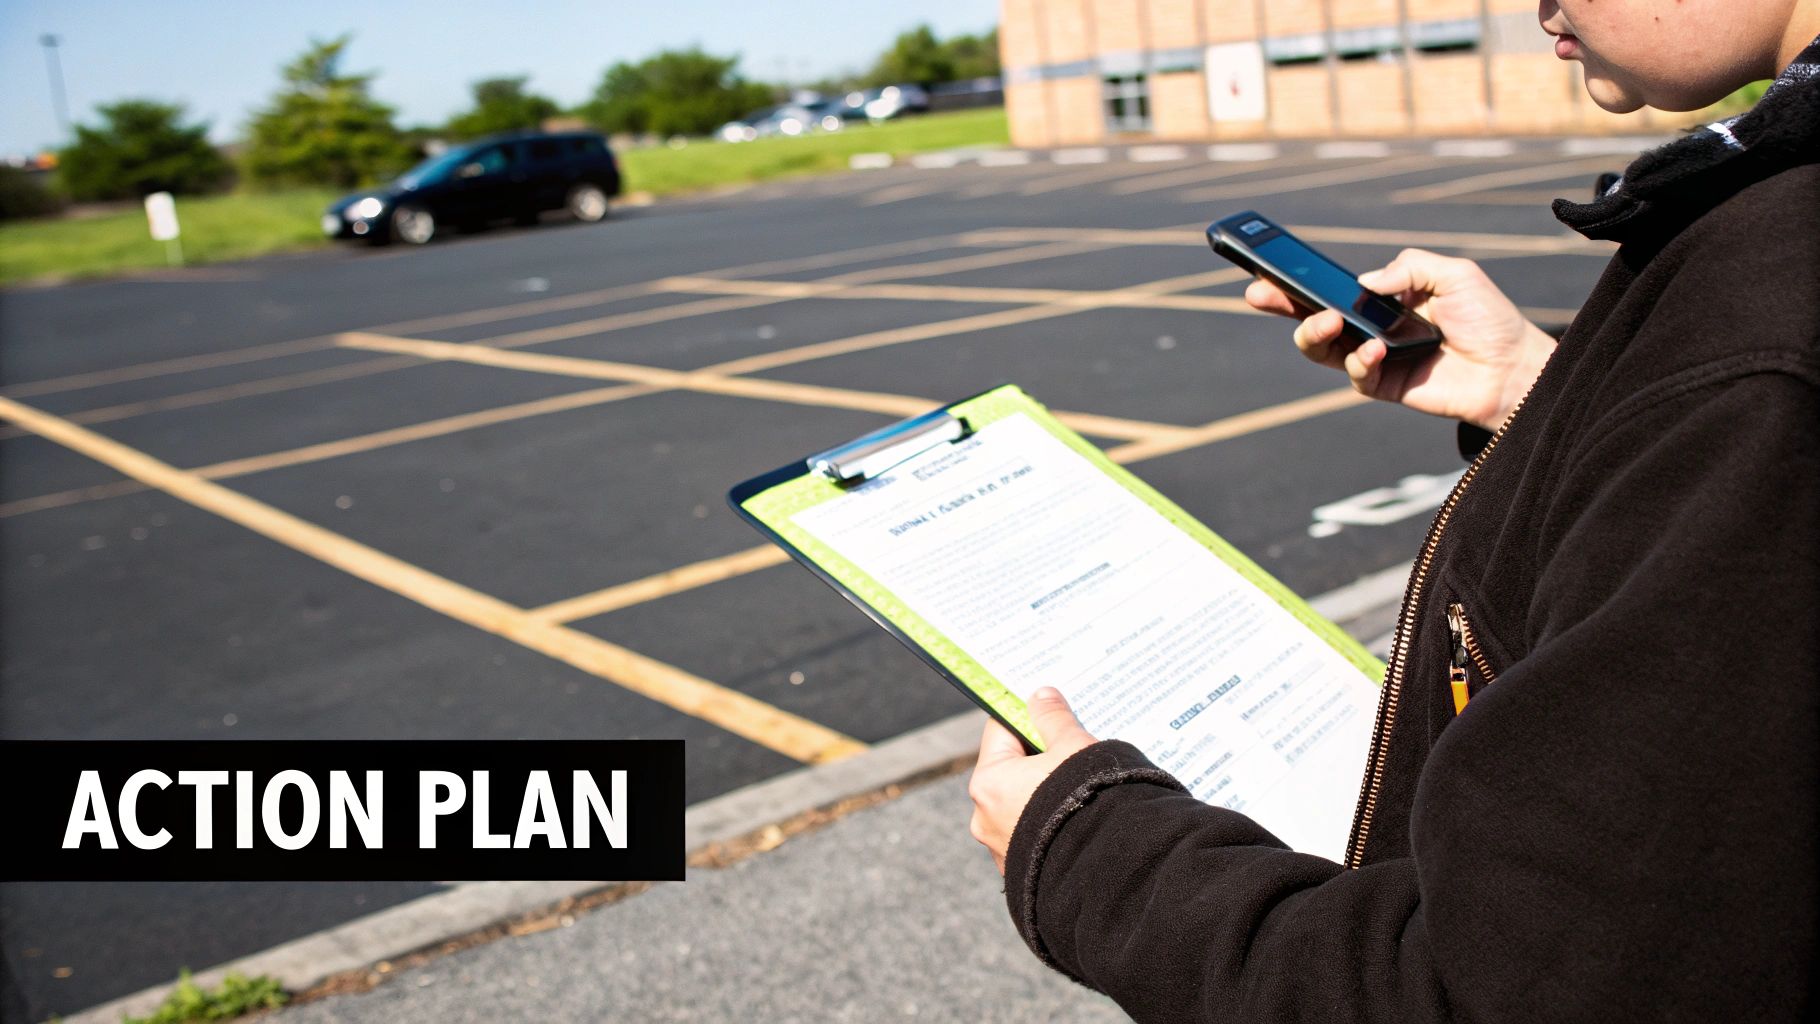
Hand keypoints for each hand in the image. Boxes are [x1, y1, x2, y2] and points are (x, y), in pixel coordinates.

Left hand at [968, 687, 1098, 874]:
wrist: (1106, 868)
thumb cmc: (1085, 800)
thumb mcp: (1073, 747)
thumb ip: (1053, 718)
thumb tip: (1040, 695)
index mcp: (988, 781)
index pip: (1000, 731)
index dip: (1025, 716)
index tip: (1047, 711)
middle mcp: (984, 816)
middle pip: (1010, 769)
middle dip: (1038, 756)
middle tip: (1070, 746)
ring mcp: (1000, 847)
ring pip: (1020, 803)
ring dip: (1043, 791)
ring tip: (1078, 783)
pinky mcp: (1020, 869)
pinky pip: (1032, 833)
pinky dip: (1048, 822)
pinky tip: (1075, 815)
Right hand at [1244, 248, 1556, 430]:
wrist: (1513, 369)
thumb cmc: (1488, 318)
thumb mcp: (1455, 274)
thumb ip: (1410, 267)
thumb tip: (1365, 282)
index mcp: (1383, 296)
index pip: (1332, 286)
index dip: (1298, 278)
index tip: (1267, 268)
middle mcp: (1371, 326)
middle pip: (1313, 315)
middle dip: (1283, 303)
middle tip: (1261, 294)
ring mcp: (1375, 357)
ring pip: (1322, 348)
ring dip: (1314, 333)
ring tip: (1329, 321)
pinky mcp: (1384, 385)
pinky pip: (1355, 374)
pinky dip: (1358, 360)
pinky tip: (1375, 349)